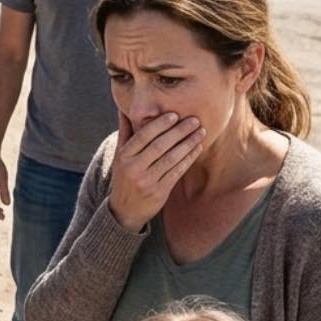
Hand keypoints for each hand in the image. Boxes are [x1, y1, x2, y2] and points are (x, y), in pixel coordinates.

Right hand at [109, 111, 204, 231]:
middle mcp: (133, 168)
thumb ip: (125, 133)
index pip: (143, 135)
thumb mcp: (120, 156)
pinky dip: (188, 158)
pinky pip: (177, 171)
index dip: (160, 124)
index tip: (175, 114)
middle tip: (194, 120)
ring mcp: (146, 181)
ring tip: (200, 132)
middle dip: (179, 131)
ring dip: (188, 143)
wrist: (124, 210)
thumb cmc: (125, 177)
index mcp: (123, 156)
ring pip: (171, 158)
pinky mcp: (159, 192)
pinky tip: (197, 148)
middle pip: (159, 145)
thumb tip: (125, 109)